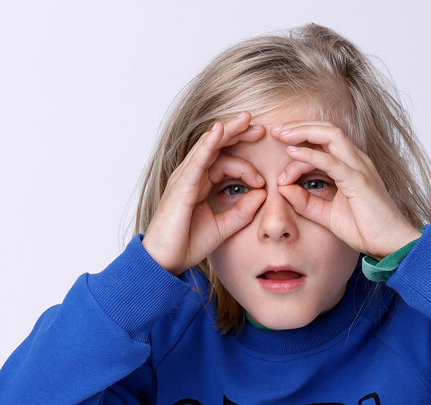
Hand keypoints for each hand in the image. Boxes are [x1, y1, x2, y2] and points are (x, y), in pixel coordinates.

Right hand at [143, 113, 266, 275]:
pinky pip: (197, 160)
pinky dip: (209, 144)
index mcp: (201, 183)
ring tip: (246, 118)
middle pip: (217, 146)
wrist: (166, 260)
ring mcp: (185, 177)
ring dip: (228, 131)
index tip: (263, 181)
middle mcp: (192, 175)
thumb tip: (263, 195)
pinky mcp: (182, 185)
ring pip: (209, 146)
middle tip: (261, 128)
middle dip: (239, 134)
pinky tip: (220, 131)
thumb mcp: (223, 227)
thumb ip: (242, 212)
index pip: (225, 162)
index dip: (246, 166)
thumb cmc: (187, 243)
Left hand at [271, 121, 421, 257]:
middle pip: (327, 129)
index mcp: (352, 165)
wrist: (391, 243)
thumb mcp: (327, 215)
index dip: (301, 141)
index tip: (280, 151)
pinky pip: (331, 161)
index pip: (325, 141)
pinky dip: (309, 154)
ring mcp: (359, 168)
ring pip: (330, 135)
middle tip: (276, 130)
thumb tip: (283, 190)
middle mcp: (357, 160)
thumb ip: (306, 202)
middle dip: (300, 126)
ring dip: (303, 132)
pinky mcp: (358, 181)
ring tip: (281, 135)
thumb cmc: (365, 229)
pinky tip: (292, 153)